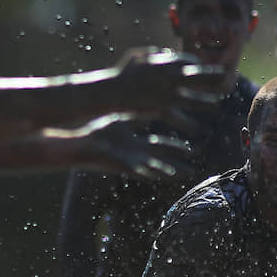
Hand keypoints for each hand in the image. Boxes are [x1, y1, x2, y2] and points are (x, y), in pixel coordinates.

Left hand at [74, 113, 196, 178]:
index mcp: (138, 145)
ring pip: (155, 168)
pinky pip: (139, 169)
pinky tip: (159, 175)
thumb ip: (137, 114)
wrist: (82, 143)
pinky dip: (149, 172)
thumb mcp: (123, 120)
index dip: (177, 148)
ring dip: (169, 171)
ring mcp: (130, 161)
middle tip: (194, 170)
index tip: (191, 149)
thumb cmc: (99, 132)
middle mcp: (137, 155)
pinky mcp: (122, 165)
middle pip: (163, 160)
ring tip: (184, 176)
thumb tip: (150, 100)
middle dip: (179, 164)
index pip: (162, 146)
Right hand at [113, 47, 225, 115]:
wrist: (110, 92)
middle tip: (224, 76)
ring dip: (205, 101)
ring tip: (216, 104)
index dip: (196, 63)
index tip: (203, 67)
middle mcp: (169, 78)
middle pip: (196, 76)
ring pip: (192, 98)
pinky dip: (186, 123)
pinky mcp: (160, 109)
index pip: (187, 60)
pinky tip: (195, 128)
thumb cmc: (122, 74)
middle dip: (211, 76)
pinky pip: (178, 118)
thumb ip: (152, 54)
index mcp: (164, 63)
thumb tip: (163, 53)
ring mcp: (166, 94)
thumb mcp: (136, 57)